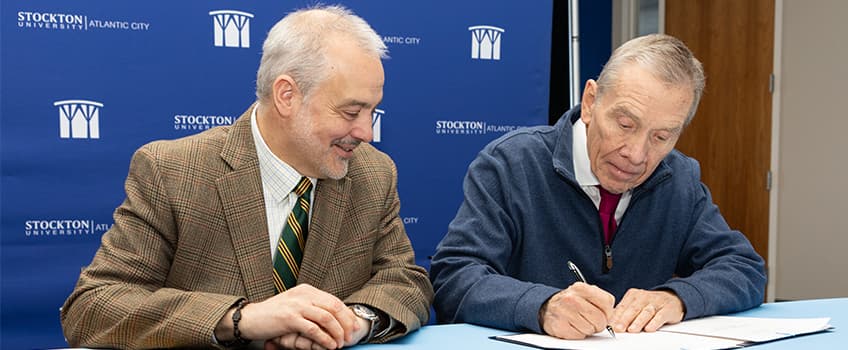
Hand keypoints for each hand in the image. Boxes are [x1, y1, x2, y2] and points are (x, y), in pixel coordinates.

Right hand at [217, 284, 359, 348]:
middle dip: (346, 323)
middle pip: (334, 307)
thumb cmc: (272, 315)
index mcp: (307, 290)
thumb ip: (311, 307)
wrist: (250, 318)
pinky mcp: (290, 318)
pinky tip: (329, 346)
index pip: (334, 301)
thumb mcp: (295, 305)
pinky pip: (314, 329)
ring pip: (327, 318)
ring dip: (337, 333)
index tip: (354, 326)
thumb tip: (331, 316)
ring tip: (341, 343)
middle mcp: (304, 295)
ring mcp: (297, 305)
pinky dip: (325, 339)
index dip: (346, 314)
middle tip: (350, 337)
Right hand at [539, 282, 615, 338]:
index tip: (602, 312)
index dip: (608, 312)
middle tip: (591, 320)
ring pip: (590, 329)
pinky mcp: (559, 326)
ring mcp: (564, 312)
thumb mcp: (585, 293)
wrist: (547, 307)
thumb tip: (612, 315)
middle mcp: (571, 298)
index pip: (607, 303)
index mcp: (580, 288)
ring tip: (579, 322)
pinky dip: (578, 333)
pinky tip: (572, 326)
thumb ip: (601, 300)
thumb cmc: (571, 302)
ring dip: (587, 329)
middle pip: (600, 319)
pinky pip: (579, 335)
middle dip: (598, 323)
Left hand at [610, 289, 684, 332]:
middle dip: (624, 320)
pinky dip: (654, 322)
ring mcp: (656, 302)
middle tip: (618, 329)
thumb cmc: (650, 303)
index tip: (610, 326)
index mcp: (633, 295)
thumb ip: (624, 312)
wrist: (672, 298)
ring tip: (632, 330)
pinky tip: (649, 328)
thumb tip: (610, 323)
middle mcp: (644, 297)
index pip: (622, 307)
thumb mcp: (635, 305)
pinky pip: (660, 316)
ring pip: (646, 312)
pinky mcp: (668, 309)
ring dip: (638, 322)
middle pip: (633, 309)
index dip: (615, 317)